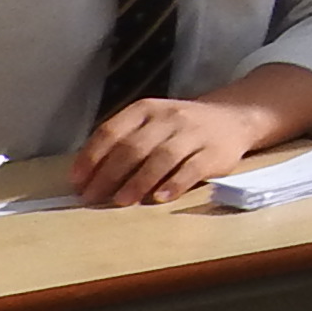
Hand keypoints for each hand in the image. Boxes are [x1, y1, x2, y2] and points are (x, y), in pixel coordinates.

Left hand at [74, 90, 291, 207]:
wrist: (234, 118)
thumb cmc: (181, 128)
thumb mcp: (151, 124)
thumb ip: (124, 142)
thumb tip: (89, 176)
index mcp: (146, 109)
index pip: (111, 131)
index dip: (91, 157)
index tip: (77, 181)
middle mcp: (169, 117)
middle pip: (134, 147)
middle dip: (109, 174)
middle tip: (93, 197)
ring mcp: (193, 134)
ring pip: (161, 157)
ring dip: (138, 181)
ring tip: (122, 201)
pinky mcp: (215, 152)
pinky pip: (192, 168)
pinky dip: (174, 184)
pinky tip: (160, 198)